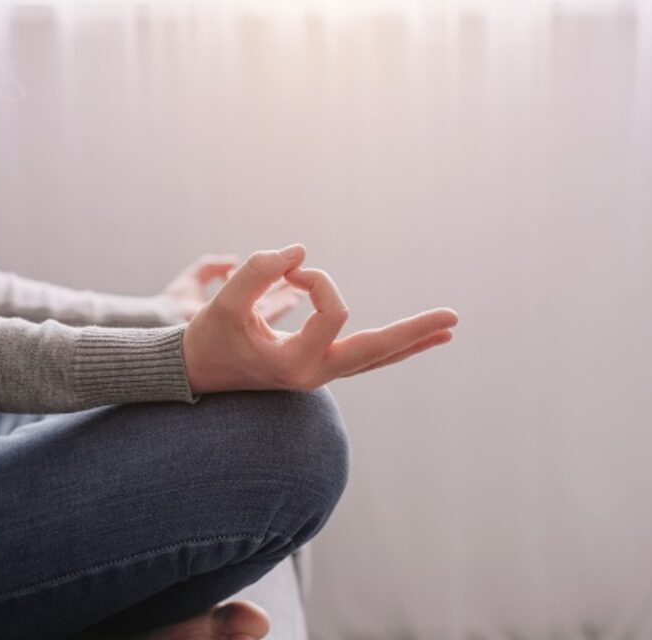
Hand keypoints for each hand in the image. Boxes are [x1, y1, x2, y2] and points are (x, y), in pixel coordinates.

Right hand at [183, 244, 458, 393]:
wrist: (196, 375)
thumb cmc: (207, 340)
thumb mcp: (222, 303)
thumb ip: (257, 271)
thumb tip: (299, 251)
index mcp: (296, 364)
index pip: (333, 311)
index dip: (317, 280)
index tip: (288, 270)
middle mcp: (316, 374)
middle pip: (378, 352)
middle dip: (414, 332)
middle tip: (455, 317)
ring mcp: (320, 374)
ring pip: (375, 358)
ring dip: (410, 341)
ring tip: (447, 331)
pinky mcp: (318, 366)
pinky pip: (363, 357)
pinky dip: (389, 346)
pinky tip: (413, 339)